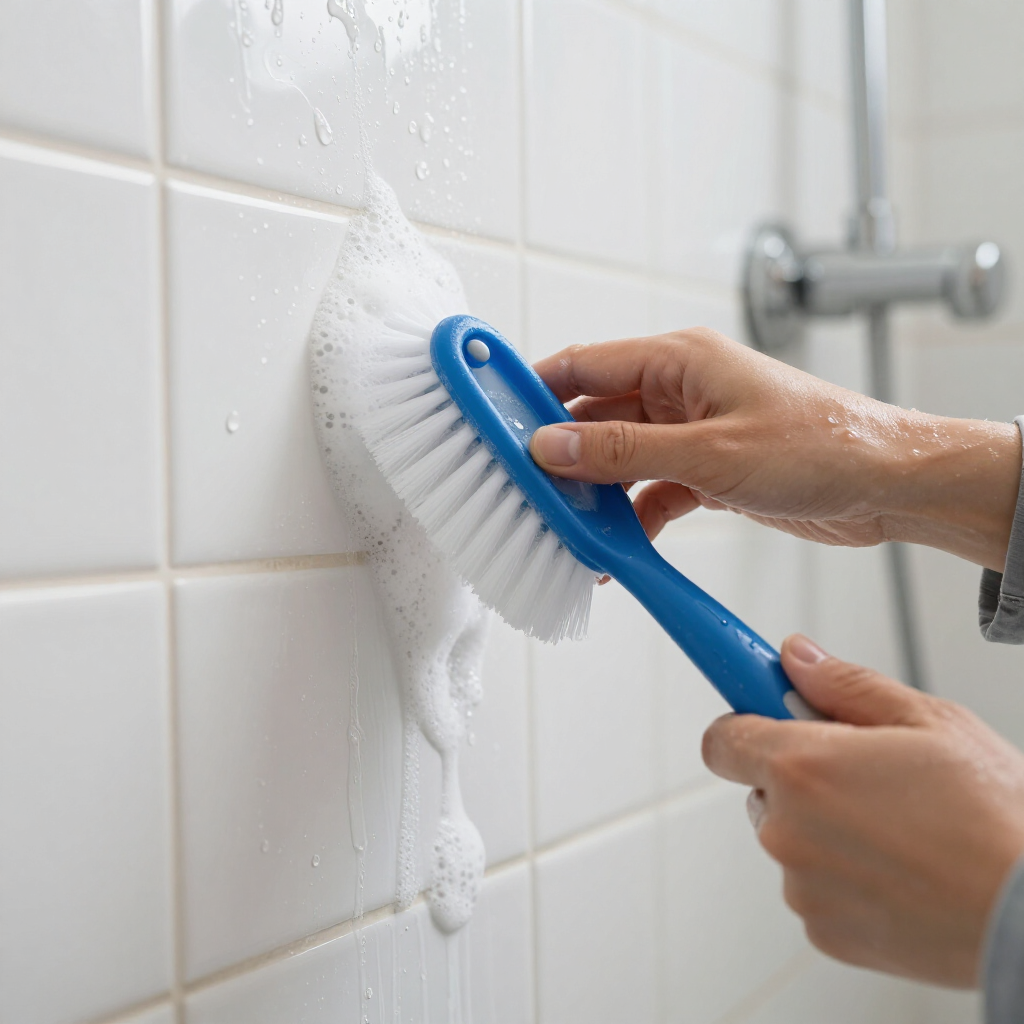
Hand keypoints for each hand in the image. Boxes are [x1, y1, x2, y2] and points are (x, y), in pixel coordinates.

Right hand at [529, 329, 1019, 570]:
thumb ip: (623, 450)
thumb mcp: (710, 452)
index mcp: (678, 359)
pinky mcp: (707, 468)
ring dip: (594, 494)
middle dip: (560, 455)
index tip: (490, 418)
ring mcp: (692, 430)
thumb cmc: (822, 446)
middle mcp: (680, 389)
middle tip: (524, 491)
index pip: (581, 364)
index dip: (531, 390)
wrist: (890, 484)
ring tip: (566, 531)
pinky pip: (650, 489)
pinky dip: (631, 518)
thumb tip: (551, 447)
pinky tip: (616, 549)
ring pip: (619, 457)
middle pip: (594, 414)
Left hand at [703, 635, 1023, 985]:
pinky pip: (816, 886)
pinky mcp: (824, 933)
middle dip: (803, 774)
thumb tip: (795, 657)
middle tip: (869, 773)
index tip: (762, 711)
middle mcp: (785, 830)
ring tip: (905, 828)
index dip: (745, 719)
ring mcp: (802, 887)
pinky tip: (905, 871)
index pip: (722, 738)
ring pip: (793, 837)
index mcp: (801, 767)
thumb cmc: (996, 818)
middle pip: (763, 786)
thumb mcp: (929, 721)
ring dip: (826, 827)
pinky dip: (845, 876)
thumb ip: (845, 684)